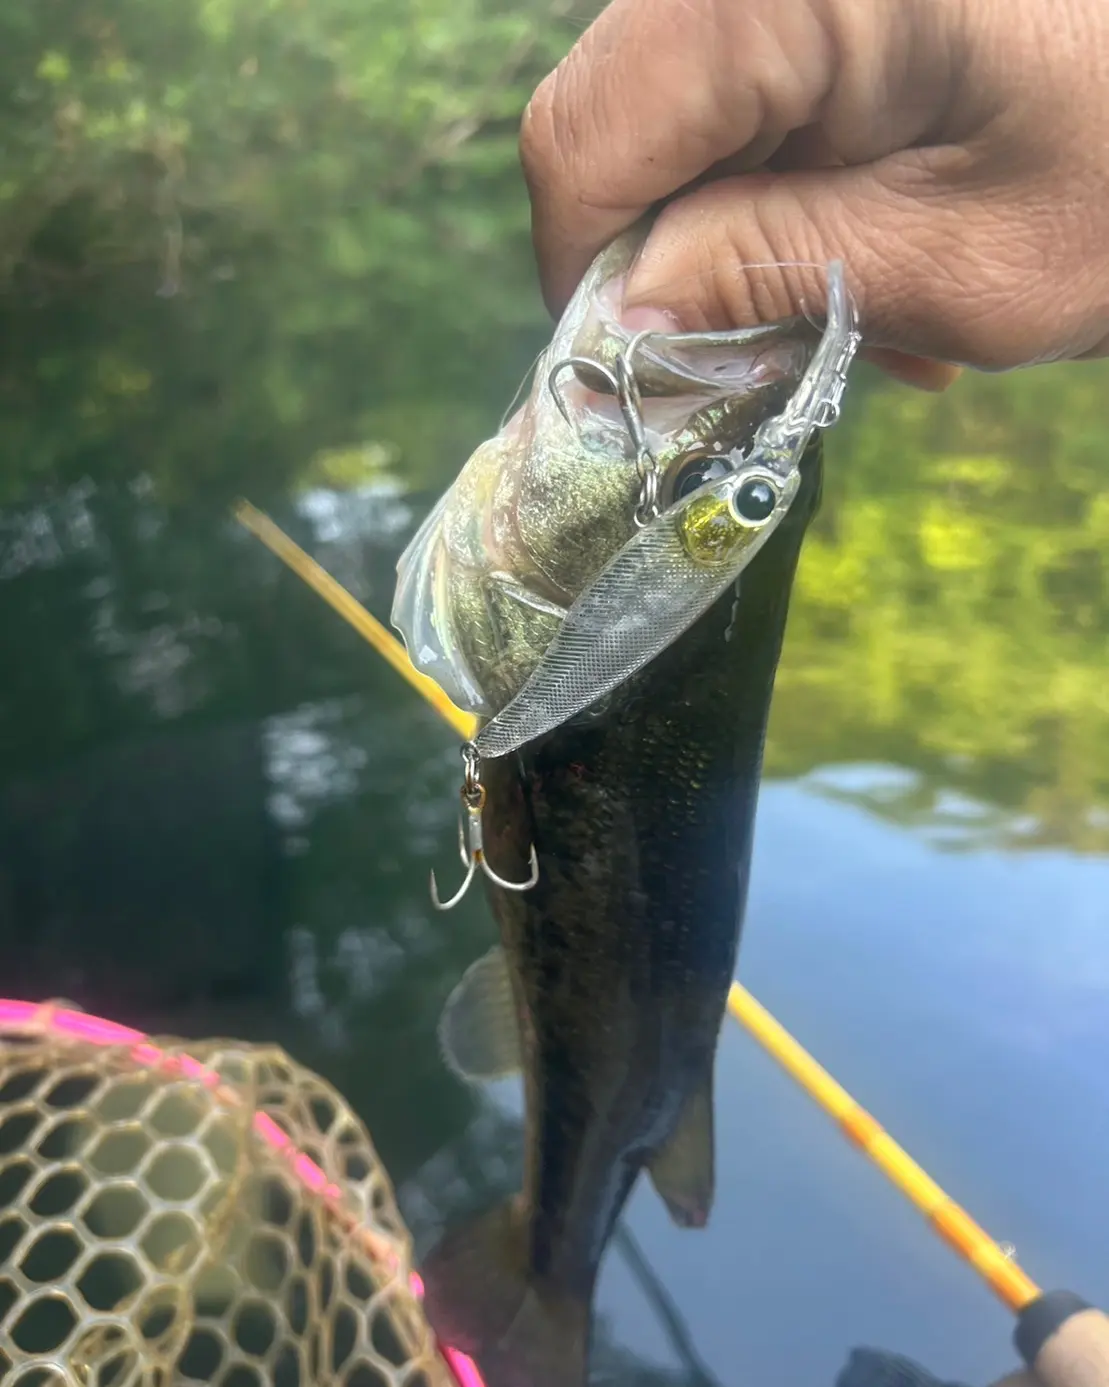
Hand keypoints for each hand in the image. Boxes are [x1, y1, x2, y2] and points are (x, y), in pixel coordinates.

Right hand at [520, 0, 1108, 387]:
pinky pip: (764, 75)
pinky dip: (802, 172)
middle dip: (676, 255)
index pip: (586, 138)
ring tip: (868, 298)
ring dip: (747, 223)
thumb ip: (770, 276)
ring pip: (690, 105)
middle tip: (774, 348)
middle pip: (625, 115)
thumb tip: (623, 320)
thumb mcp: (970, 260)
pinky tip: (889, 228)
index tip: (643, 374)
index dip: (589, 274)